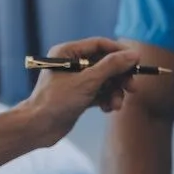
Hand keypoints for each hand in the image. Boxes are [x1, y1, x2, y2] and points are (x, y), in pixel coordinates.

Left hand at [26, 37, 140, 141]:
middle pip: (105, 64)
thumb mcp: (87, 82)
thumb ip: (111, 67)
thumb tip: (133, 54)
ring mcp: (75, 81)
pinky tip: (107, 109)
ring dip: (114, 92)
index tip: (136, 61)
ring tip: (116, 105)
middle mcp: (71, 64)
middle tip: (132, 87)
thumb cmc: (56, 101)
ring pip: (104, 81)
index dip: (119, 52)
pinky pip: (99, 93)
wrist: (38, 128)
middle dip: (119, 77)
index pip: (100, 45)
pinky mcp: (78, 96)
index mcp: (68, 52)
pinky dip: (106, 100)